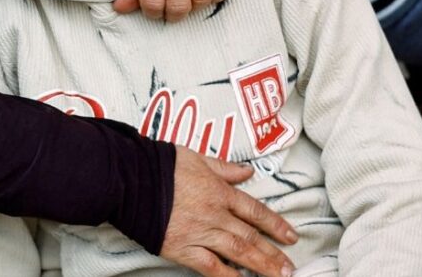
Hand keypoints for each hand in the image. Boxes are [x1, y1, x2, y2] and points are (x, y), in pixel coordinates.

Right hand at [161, 148, 296, 276]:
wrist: (130, 179)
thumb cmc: (160, 165)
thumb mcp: (196, 158)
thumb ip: (224, 168)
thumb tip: (246, 171)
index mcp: (219, 191)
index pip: (255, 210)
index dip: (275, 225)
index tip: (291, 237)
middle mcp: (215, 214)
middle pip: (251, 236)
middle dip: (274, 253)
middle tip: (290, 267)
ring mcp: (200, 232)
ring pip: (238, 251)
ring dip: (261, 265)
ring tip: (278, 276)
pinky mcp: (182, 248)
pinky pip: (210, 266)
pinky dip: (227, 276)